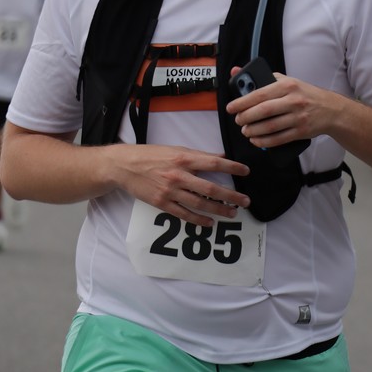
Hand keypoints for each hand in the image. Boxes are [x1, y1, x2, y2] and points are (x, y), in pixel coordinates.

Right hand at [109, 143, 250, 226]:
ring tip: (232, 213)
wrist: (124, 166)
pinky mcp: (162, 203)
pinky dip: (198, 220)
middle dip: (230, 196)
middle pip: (210, 188)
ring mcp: (170, 191)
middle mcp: (179, 175)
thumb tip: (220, 155)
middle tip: (245, 201)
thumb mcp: (176, 149)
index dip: (232, 167)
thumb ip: (198, 154)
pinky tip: (209, 223)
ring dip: (218, 210)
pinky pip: (184, 214)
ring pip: (200, 203)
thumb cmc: (151, 155)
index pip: (214, 163)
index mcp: (184, 159)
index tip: (246, 171)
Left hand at [225, 68, 338, 147]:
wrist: (331, 109)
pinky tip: (256, 140)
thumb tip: (236, 71)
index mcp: (288, 86)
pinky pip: (279, 139)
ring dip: (253, 131)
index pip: (260, 94)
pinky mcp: (301, 132)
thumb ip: (263, 78)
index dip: (242, 102)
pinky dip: (264, 141)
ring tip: (245, 131)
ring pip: (270, 127)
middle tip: (238, 120)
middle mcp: (293, 101)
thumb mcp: (287, 81)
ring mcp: (298, 117)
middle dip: (246, 118)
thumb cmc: (304, 94)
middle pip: (263, 111)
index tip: (231, 108)